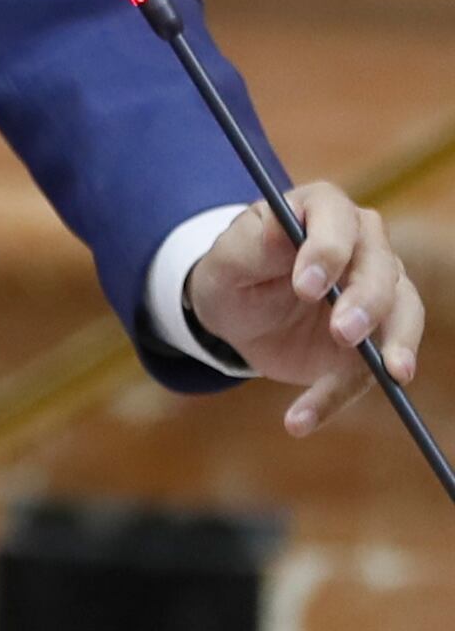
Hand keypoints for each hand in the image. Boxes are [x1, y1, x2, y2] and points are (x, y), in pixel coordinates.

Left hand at [185, 184, 426, 434]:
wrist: (235, 310)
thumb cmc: (233, 269)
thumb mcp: (228, 256)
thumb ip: (253, 242)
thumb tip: (277, 226)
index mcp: (323, 210)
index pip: (339, 221)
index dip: (328, 251)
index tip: (306, 286)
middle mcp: (363, 245)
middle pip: (382, 269)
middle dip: (367, 302)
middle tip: (343, 333)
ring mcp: (377, 292)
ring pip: (402, 314)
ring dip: (396, 345)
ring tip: (390, 375)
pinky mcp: (374, 340)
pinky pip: (366, 371)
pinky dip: (337, 397)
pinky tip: (299, 420)